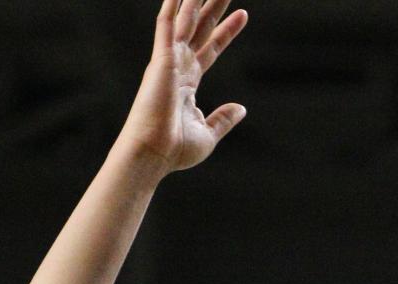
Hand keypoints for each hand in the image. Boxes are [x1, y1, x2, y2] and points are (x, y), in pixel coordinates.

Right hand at [121, 0, 248, 171]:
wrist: (153, 153)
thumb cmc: (175, 149)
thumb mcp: (208, 132)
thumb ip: (224, 118)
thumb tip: (241, 108)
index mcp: (187, 82)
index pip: (210, 49)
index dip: (227, 31)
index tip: (243, 14)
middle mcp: (177, 67)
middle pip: (200, 28)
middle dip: (214, 7)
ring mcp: (169, 61)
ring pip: (186, 21)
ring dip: (197, 0)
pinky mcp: (162, 60)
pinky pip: (168, 25)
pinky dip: (173, 7)